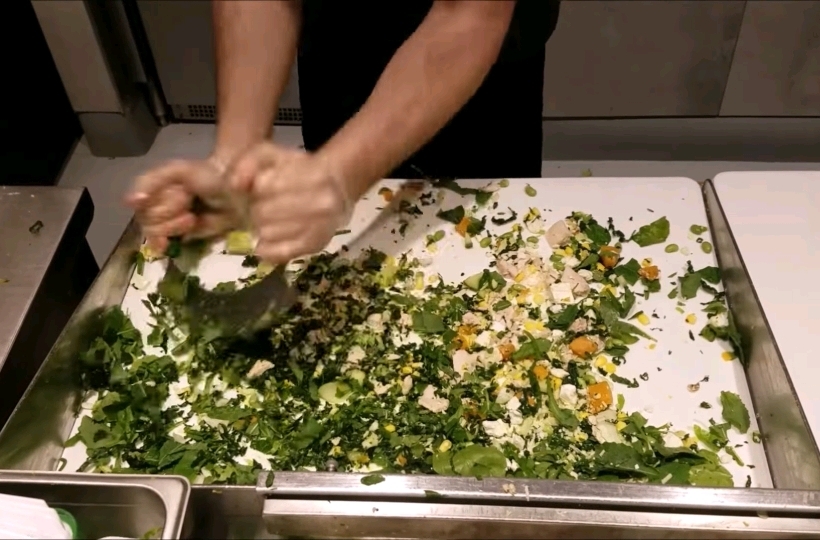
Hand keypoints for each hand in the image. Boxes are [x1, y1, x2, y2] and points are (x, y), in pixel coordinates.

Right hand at [126, 156, 242, 252]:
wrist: (233, 193)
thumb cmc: (207, 177)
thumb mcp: (178, 170)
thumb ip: (151, 181)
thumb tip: (128, 202)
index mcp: (153, 188)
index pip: (140, 201)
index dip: (158, 201)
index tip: (181, 194)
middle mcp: (155, 205)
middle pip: (145, 218)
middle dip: (168, 212)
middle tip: (188, 202)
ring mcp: (165, 223)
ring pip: (152, 232)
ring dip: (172, 226)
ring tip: (192, 218)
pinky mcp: (177, 238)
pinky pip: (158, 245)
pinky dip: (161, 244)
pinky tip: (168, 244)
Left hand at [231, 143, 351, 263]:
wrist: (337, 188)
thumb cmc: (299, 169)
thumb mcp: (272, 154)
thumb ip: (248, 162)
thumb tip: (234, 186)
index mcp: (311, 173)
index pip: (262, 187)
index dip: (256, 188)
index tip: (263, 188)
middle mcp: (320, 201)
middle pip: (262, 213)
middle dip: (257, 208)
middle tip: (266, 206)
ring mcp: (320, 226)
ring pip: (267, 234)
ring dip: (262, 227)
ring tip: (272, 220)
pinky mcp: (316, 245)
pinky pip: (278, 254)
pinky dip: (267, 248)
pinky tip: (269, 239)